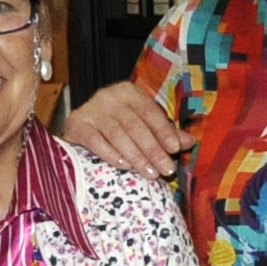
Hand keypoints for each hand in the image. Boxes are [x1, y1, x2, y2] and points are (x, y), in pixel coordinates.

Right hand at [65, 81, 194, 179]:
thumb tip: (190, 141)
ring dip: (135, 156)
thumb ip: (165, 132)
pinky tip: (123, 166)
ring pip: (117, 134)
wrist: (81, 125)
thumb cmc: (119, 124)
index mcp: (129, 92)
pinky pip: (95, 141)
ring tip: (149, 173)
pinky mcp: (76, 124)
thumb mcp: (143, 124)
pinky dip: (110, 154)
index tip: (174, 149)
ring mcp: (91, 109)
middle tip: (165, 170)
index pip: (150, 112)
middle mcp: (109, 96)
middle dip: (152, 150)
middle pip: (135, 125)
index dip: (163, 131)